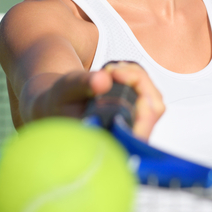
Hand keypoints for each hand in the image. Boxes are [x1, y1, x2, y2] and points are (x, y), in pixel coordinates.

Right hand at [37, 62, 163, 139]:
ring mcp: (134, 129)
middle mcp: (125, 140)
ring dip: (136, 77)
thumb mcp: (66, 89)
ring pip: (154, 100)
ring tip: (108, 70)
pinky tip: (115, 73)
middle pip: (152, 110)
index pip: (138, 133)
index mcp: (106, 142)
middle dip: (137, 80)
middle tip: (111, 69)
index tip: (119, 78)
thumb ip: (82, 84)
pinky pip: (150, 95)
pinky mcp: (139, 117)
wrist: (58, 106)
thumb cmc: (61, 102)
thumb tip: (104, 81)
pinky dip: (136, 78)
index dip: (142, 107)